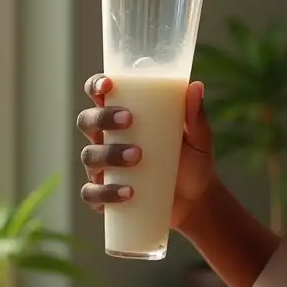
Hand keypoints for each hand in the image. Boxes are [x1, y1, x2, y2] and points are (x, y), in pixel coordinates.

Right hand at [77, 73, 214, 229]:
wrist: (197, 201)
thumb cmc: (193, 162)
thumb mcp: (199, 139)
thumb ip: (196, 116)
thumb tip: (196, 87)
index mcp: (124, 118)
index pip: (100, 95)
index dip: (95, 85)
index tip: (108, 84)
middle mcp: (108, 139)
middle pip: (87, 121)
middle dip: (103, 118)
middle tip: (129, 120)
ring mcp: (104, 168)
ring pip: (89, 156)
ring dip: (109, 154)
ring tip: (137, 157)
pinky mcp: (105, 195)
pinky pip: (92, 194)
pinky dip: (106, 193)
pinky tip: (128, 192)